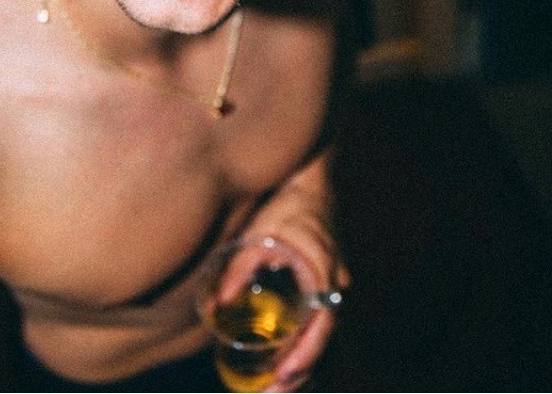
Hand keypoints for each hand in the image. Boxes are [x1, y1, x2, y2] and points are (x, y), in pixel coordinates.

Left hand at [239, 165, 348, 390]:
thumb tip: (217, 306)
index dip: (304, 355)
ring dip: (303, 359)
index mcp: (323, 273)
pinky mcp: (325, 282)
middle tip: (273, 393)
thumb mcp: (260, 234)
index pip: (321, 326)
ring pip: (323, 332)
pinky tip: (283, 357)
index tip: (283, 376)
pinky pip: (318, 318)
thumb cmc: (285, 205)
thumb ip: (239, 268)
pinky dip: (304, 340)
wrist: (310, 180)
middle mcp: (335, 284)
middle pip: (323, 338)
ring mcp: (333, 284)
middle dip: (301, 369)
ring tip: (276, 387)